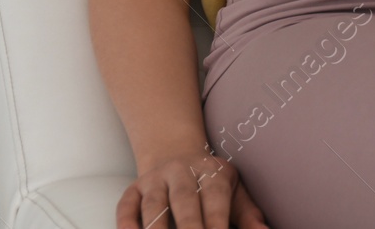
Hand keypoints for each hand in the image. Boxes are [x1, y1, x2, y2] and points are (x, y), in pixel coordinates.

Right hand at [119, 148, 267, 228]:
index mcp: (211, 172)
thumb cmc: (210, 182)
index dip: (216, 221)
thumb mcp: (234, 191)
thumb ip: (248, 215)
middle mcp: (181, 172)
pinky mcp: (133, 190)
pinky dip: (126, 222)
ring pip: (153, 205)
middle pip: (184, 202)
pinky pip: (126, 206)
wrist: (175, 152)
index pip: (215, 199)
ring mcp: (154, 180)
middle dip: (190, 227)